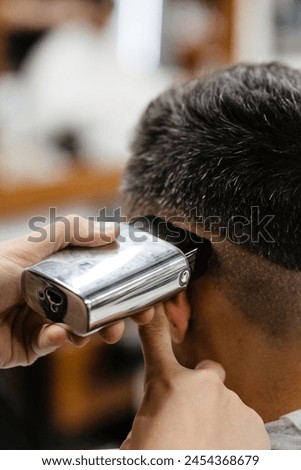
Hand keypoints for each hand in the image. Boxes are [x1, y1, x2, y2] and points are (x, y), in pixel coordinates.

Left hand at [0, 215, 152, 367]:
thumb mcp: (33, 244)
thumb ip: (72, 231)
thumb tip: (113, 230)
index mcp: (57, 268)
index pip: (98, 273)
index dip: (122, 279)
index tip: (145, 286)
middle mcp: (54, 293)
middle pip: (97, 304)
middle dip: (121, 311)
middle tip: (141, 315)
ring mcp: (44, 319)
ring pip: (84, 328)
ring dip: (98, 329)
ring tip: (107, 331)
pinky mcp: (32, 345)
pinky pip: (56, 343)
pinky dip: (61, 339)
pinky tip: (57, 335)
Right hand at [121, 304, 270, 449]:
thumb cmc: (157, 458)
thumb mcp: (138, 433)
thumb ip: (154, 409)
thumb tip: (159, 412)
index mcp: (167, 384)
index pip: (156, 341)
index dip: (155, 322)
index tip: (155, 307)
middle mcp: (203, 385)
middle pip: (207, 373)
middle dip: (201, 390)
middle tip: (190, 422)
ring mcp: (233, 404)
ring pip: (226, 403)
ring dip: (219, 417)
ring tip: (206, 447)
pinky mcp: (255, 426)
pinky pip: (244, 424)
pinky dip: (236, 436)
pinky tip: (222, 454)